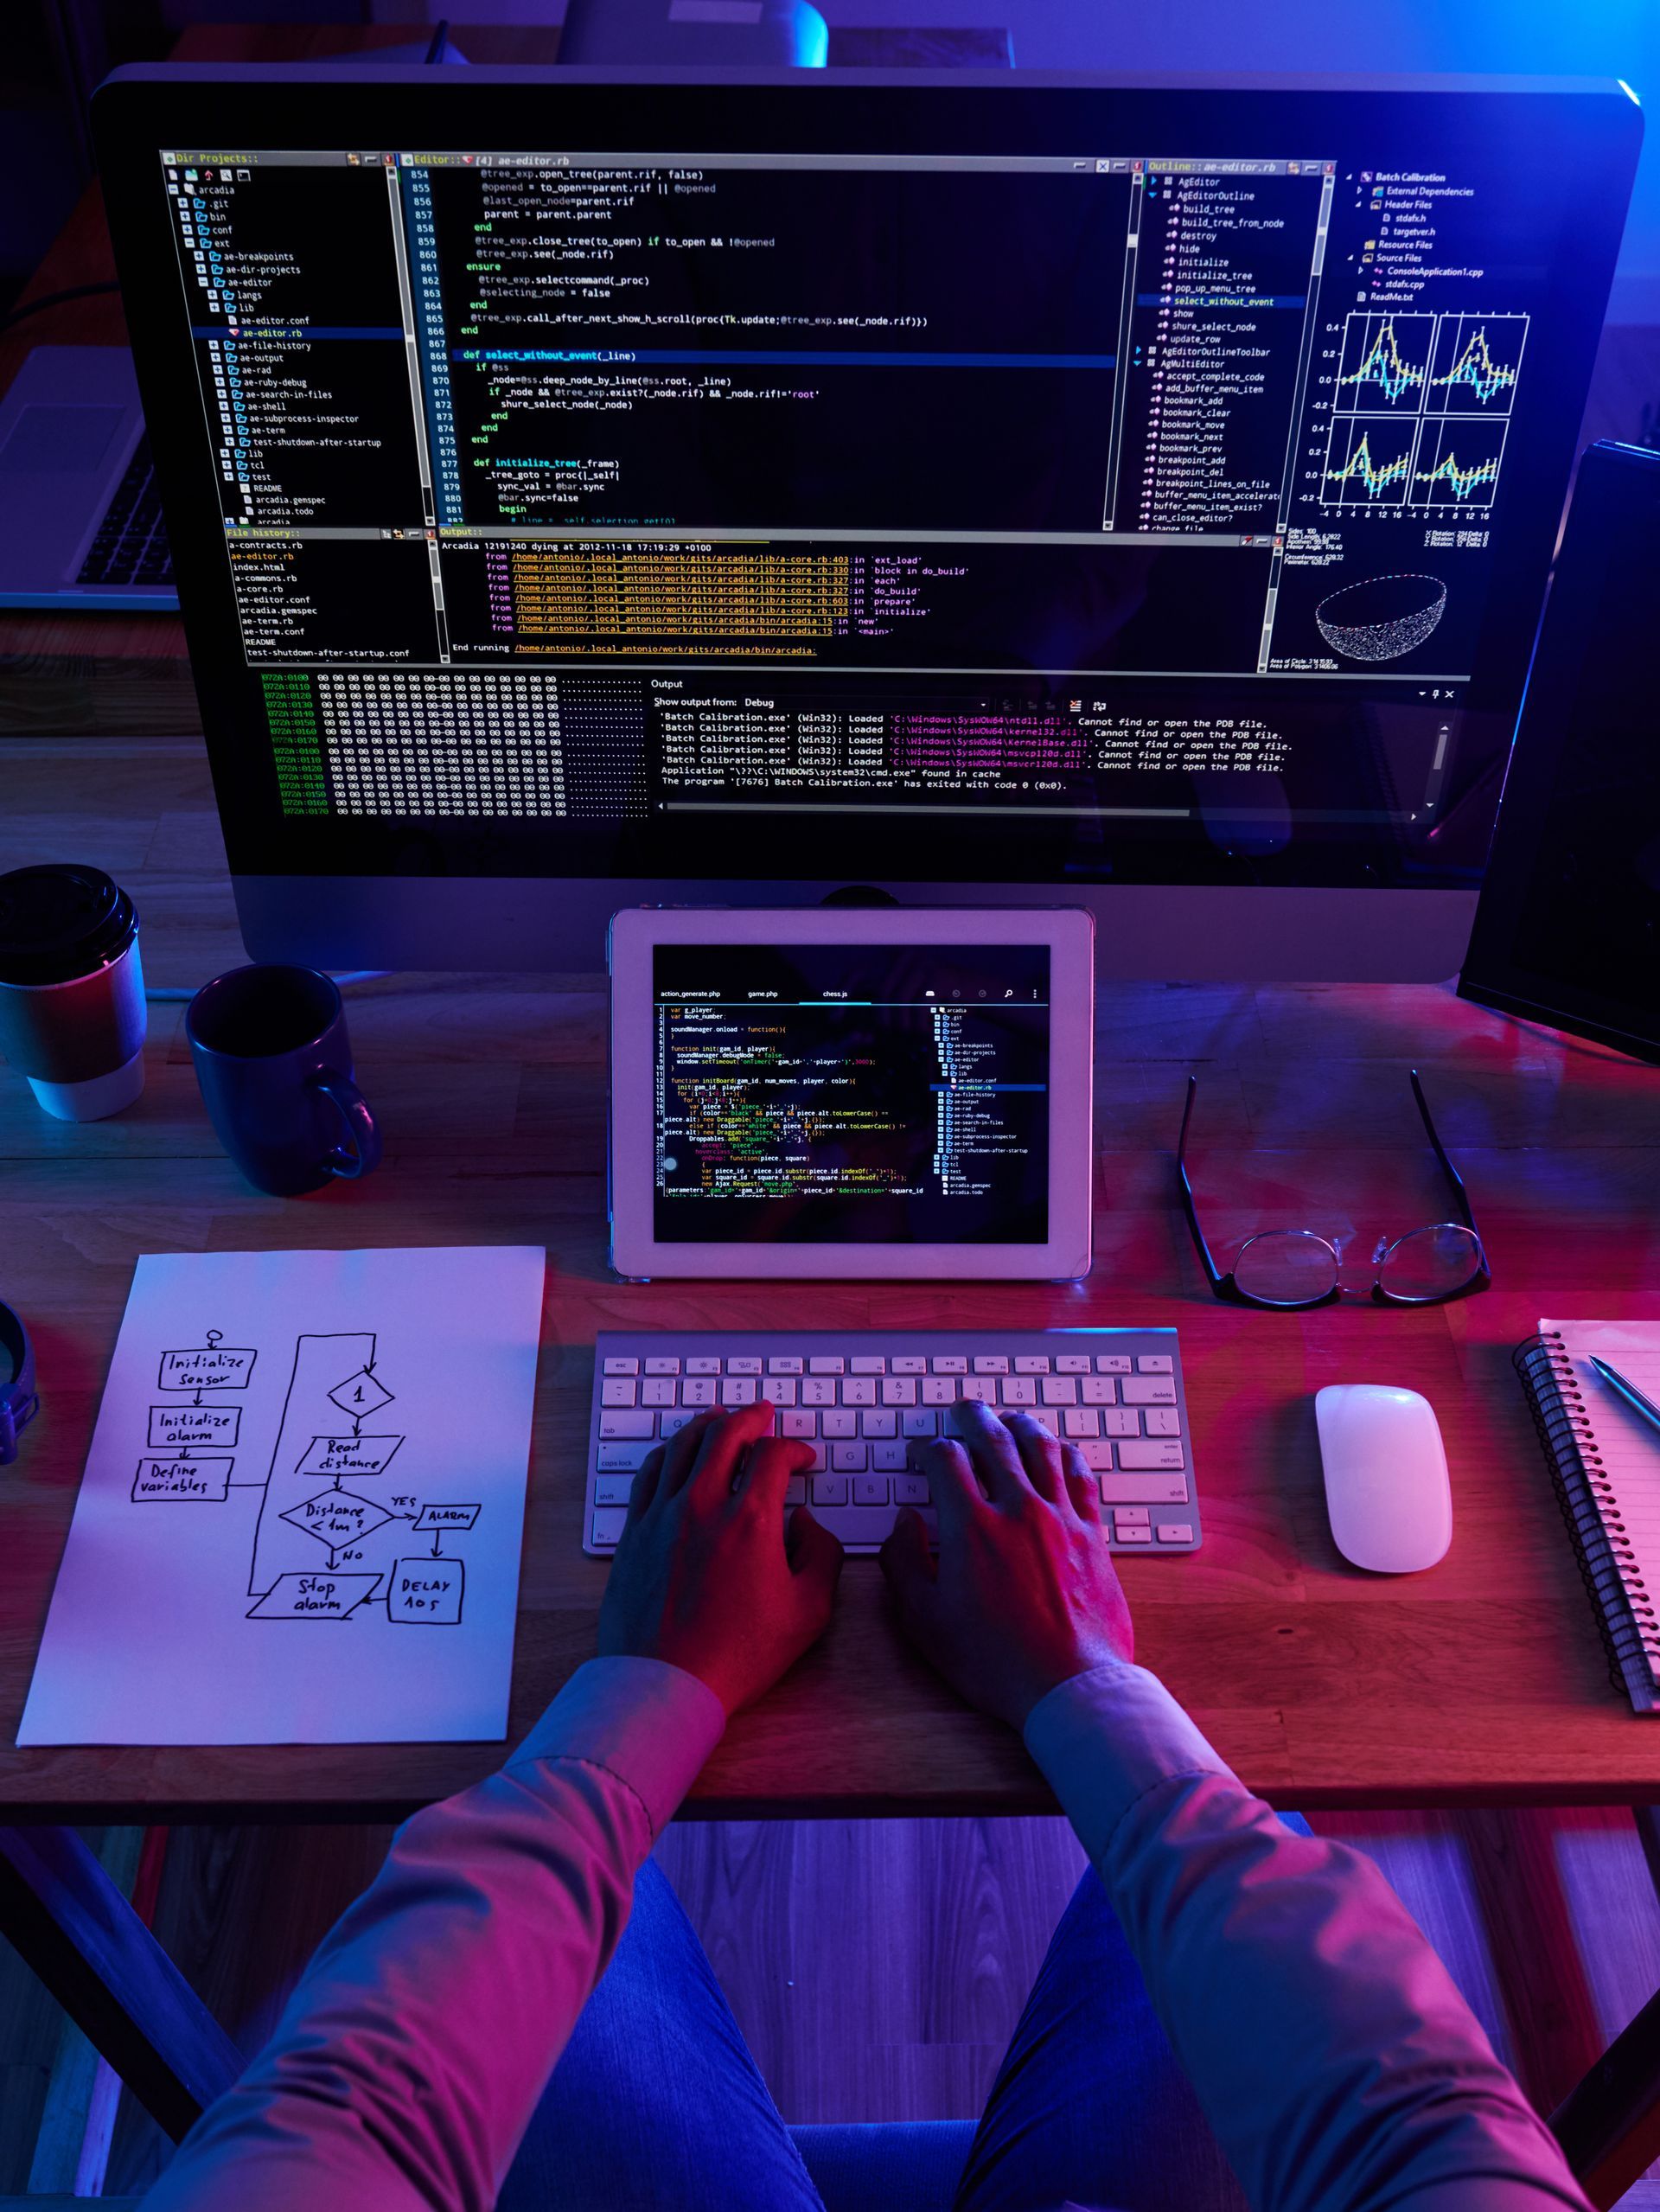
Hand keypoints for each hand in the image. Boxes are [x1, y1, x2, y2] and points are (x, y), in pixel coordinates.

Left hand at [597, 1402, 844, 1716]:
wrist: (664, 1684)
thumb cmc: (735, 1656)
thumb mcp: (807, 1613)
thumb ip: (822, 1557)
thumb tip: (810, 1523)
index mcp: (751, 1521)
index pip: (774, 1456)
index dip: (795, 1448)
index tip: (802, 1459)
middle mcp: (704, 1505)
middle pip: (726, 1434)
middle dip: (751, 1417)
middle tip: (763, 1413)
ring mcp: (663, 1515)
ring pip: (684, 1445)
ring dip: (708, 1424)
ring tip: (721, 1417)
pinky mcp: (635, 1532)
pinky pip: (650, 1473)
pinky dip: (669, 1452)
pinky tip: (677, 1452)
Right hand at [879, 1399, 1132, 1728]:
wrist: (1069, 1686)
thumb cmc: (995, 1662)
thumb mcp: (926, 1622)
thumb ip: (904, 1565)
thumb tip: (903, 1524)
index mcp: (970, 1528)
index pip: (945, 1460)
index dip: (928, 1449)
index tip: (922, 1454)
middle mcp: (1017, 1510)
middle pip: (994, 1440)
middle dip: (973, 1418)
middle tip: (964, 1410)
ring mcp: (1060, 1519)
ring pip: (1041, 1449)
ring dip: (1021, 1425)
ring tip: (1010, 1419)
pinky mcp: (1093, 1535)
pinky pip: (1081, 1477)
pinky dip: (1067, 1455)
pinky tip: (1060, 1451)